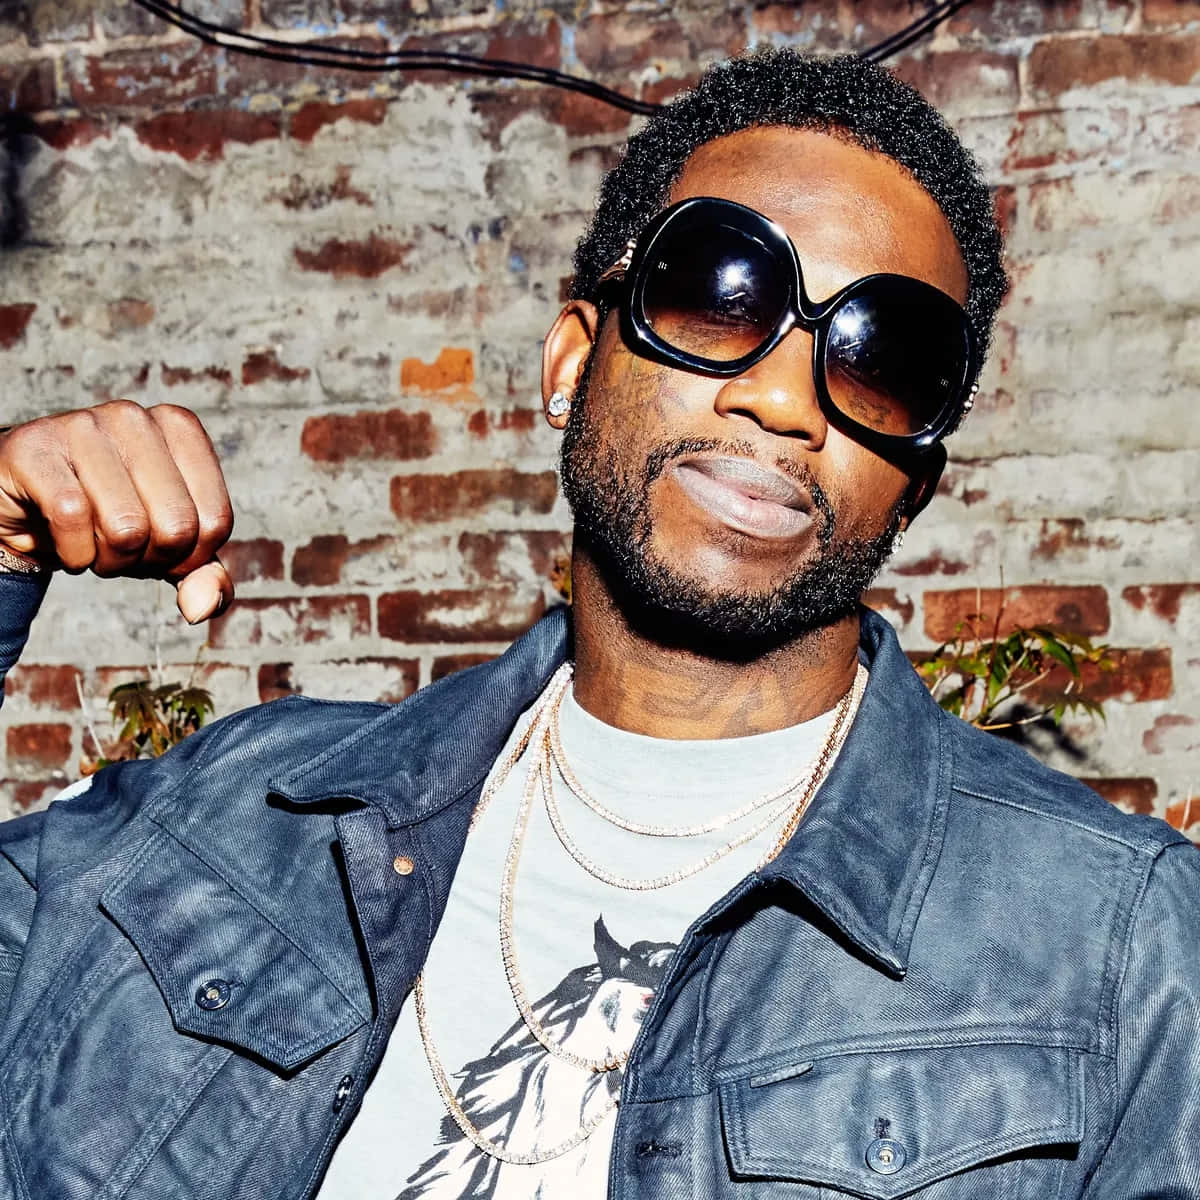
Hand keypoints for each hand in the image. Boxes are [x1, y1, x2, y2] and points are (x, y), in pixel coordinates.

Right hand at [0, 401, 234, 623]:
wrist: (26, 511)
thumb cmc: (106, 518)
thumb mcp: (166, 546)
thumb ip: (201, 574)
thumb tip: (203, 607)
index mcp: (178, 428)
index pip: (214, 521)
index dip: (187, 557)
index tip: (156, 547)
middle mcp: (135, 417)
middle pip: (176, 526)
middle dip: (148, 561)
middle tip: (119, 548)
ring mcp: (82, 425)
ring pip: (126, 527)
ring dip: (108, 560)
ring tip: (90, 541)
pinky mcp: (35, 448)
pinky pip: (72, 518)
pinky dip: (71, 553)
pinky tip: (60, 540)